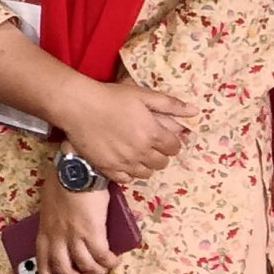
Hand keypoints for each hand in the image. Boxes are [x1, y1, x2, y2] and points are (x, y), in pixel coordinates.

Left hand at [34, 179, 120, 273]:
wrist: (75, 170)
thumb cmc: (62, 182)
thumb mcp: (50, 205)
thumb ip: (55, 221)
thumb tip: (66, 229)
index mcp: (45, 231)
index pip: (43, 262)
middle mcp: (57, 237)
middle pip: (64, 269)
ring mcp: (74, 236)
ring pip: (85, 266)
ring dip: (97, 270)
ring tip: (104, 266)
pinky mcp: (92, 232)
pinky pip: (102, 256)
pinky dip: (109, 261)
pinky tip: (114, 259)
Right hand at [59, 77, 194, 183]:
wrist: (78, 106)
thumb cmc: (111, 97)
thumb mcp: (143, 95)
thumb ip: (170, 104)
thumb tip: (195, 111)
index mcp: (153, 134)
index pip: (174, 148)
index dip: (170, 142)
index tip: (161, 136)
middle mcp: (142, 152)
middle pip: (162, 162)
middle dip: (159, 153)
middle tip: (148, 143)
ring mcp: (124, 162)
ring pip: (146, 173)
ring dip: (145, 164)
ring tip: (135, 153)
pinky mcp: (108, 168)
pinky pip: (126, 179)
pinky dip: (128, 172)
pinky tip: (123, 160)